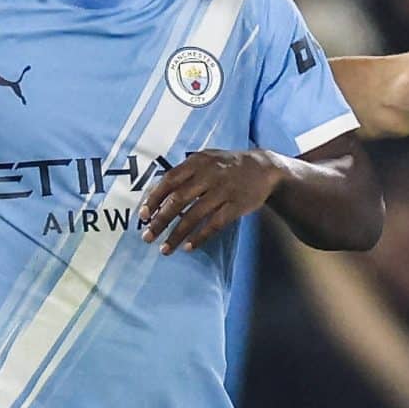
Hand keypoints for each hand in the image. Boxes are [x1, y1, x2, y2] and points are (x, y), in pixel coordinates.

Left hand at [139, 149, 282, 254]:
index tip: (142, 215)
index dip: (154, 198)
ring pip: (194, 216)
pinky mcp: (236, 205)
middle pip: (178, 200)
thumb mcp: (207, 158)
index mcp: (198, 162)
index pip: (169, 180)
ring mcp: (223, 191)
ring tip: (164, 249)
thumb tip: (157, 191)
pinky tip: (188, 247)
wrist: (265, 167)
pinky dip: (200, 237)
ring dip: (177, 234)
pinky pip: (214, 224)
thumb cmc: (229, 164)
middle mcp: (209, 175)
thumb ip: (185, 172)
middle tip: (147, 236)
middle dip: (160, 220)